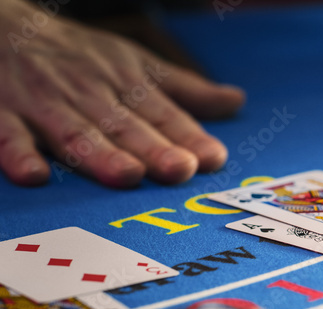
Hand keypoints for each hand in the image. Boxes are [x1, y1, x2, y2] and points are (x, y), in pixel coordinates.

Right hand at [0, 0, 244, 187]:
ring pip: (76, 133)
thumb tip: (236, 101)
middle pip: (124, 127)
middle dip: (153, 148)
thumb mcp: (134, 63)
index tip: (213, 158)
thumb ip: (184, 90)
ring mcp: (45, 105)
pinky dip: (19, 153)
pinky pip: (8, 135)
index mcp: (125, 84)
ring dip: (100, 155)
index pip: (163, 115)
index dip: (188, 136)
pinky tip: (36, 176)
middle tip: (180, 169)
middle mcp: (89, 94)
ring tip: (128, 175)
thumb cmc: (77, 55)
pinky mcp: (2, 114)